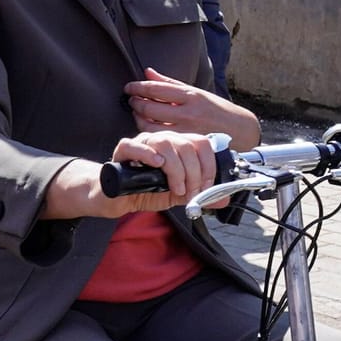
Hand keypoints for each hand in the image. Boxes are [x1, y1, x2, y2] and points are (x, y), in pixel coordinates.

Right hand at [96, 130, 219, 217]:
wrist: (118, 198)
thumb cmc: (146, 191)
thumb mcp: (178, 195)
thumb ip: (199, 195)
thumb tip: (223, 200)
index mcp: (178, 146)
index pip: (201, 143)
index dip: (208, 165)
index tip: (206, 186)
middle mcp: (163, 140)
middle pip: (186, 145)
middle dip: (194, 173)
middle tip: (190, 193)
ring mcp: (143, 142)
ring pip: (164, 144)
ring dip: (176, 169)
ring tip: (176, 188)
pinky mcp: (123, 150)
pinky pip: (135, 145)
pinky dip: (148, 154)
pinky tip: (157, 165)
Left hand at [124, 68, 260, 147]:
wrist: (240, 130)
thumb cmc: (217, 110)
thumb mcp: (196, 92)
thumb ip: (170, 83)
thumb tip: (148, 72)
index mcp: (191, 95)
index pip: (157, 89)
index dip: (138, 88)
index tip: (129, 87)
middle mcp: (188, 112)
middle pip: (150, 107)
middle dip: (135, 103)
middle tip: (130, 100)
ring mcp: (186, 130)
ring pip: (151, 125)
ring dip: (138, 118)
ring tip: (137, 113)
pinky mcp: (184, 144)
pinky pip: (159, 138)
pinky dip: (148, 132)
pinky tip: (146, 127)